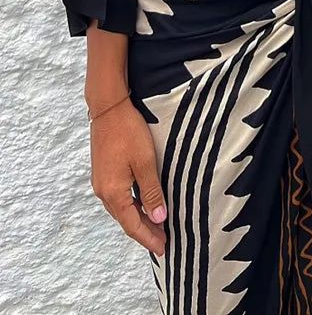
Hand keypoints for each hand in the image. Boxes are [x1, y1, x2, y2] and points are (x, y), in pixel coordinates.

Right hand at [89, 99, 166, 256]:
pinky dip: (132, 206)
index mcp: (113, 193)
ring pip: (122, 209)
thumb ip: (151, 192)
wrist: (108, 107)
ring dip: (139, 219)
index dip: (148, 238)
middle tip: (164, 241)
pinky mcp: (104, 172)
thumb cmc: (128, 131)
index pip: (132, 225)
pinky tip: (143, 204)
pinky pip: (119, 197)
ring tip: (157, 226)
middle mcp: (103, 191)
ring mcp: (101, 182)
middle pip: (126, 220)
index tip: (164, 249)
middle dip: (145, 232)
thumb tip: (158, 218)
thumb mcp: (145, 162)